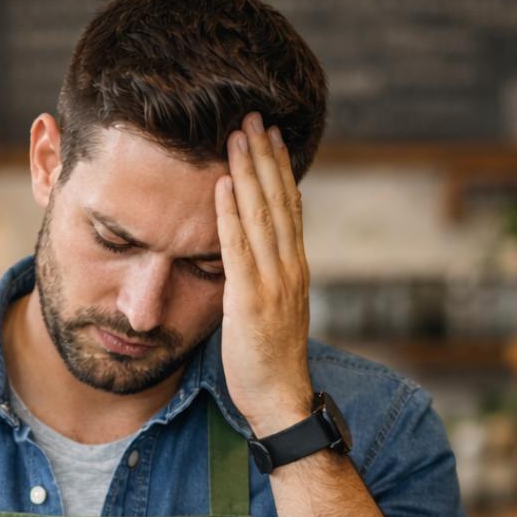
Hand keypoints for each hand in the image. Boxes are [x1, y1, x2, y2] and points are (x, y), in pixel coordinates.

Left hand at [215, 113, 312, 436]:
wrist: (279, 399)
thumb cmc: (268, 363)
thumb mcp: (269, 312)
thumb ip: (261, 280)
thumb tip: (245, 258)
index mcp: (294, 269)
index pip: (289, 208)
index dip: (280, 170)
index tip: (271, 137)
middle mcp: (289, 268)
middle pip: (278, 201)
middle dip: (265, 157)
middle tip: (254, 117)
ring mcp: (272, 282)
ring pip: (261, 215)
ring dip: (248, 172)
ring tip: (237, 136)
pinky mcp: (249, 299)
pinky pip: (238, 248)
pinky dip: (230, 215)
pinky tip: (221, 186)